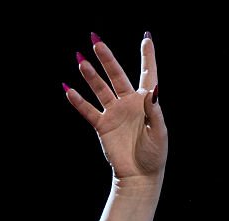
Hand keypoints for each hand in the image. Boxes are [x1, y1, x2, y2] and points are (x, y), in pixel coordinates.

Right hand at [64, 32, 166, 179]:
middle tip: (96, 41)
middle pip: (117, 76)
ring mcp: (114, 113)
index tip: (146, 38)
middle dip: (107, 59)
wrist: (139, 176)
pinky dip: (78, 101)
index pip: (148, 74)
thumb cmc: (154, 154)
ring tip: (81, 60)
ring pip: (100, 89)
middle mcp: (129, 103)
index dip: (147, 57)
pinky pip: (89, 110)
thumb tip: (153, 90)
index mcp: (146, 102)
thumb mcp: (159, 132)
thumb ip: (154, 111)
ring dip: (91, 76)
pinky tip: (69, 89)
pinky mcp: (102, 125)